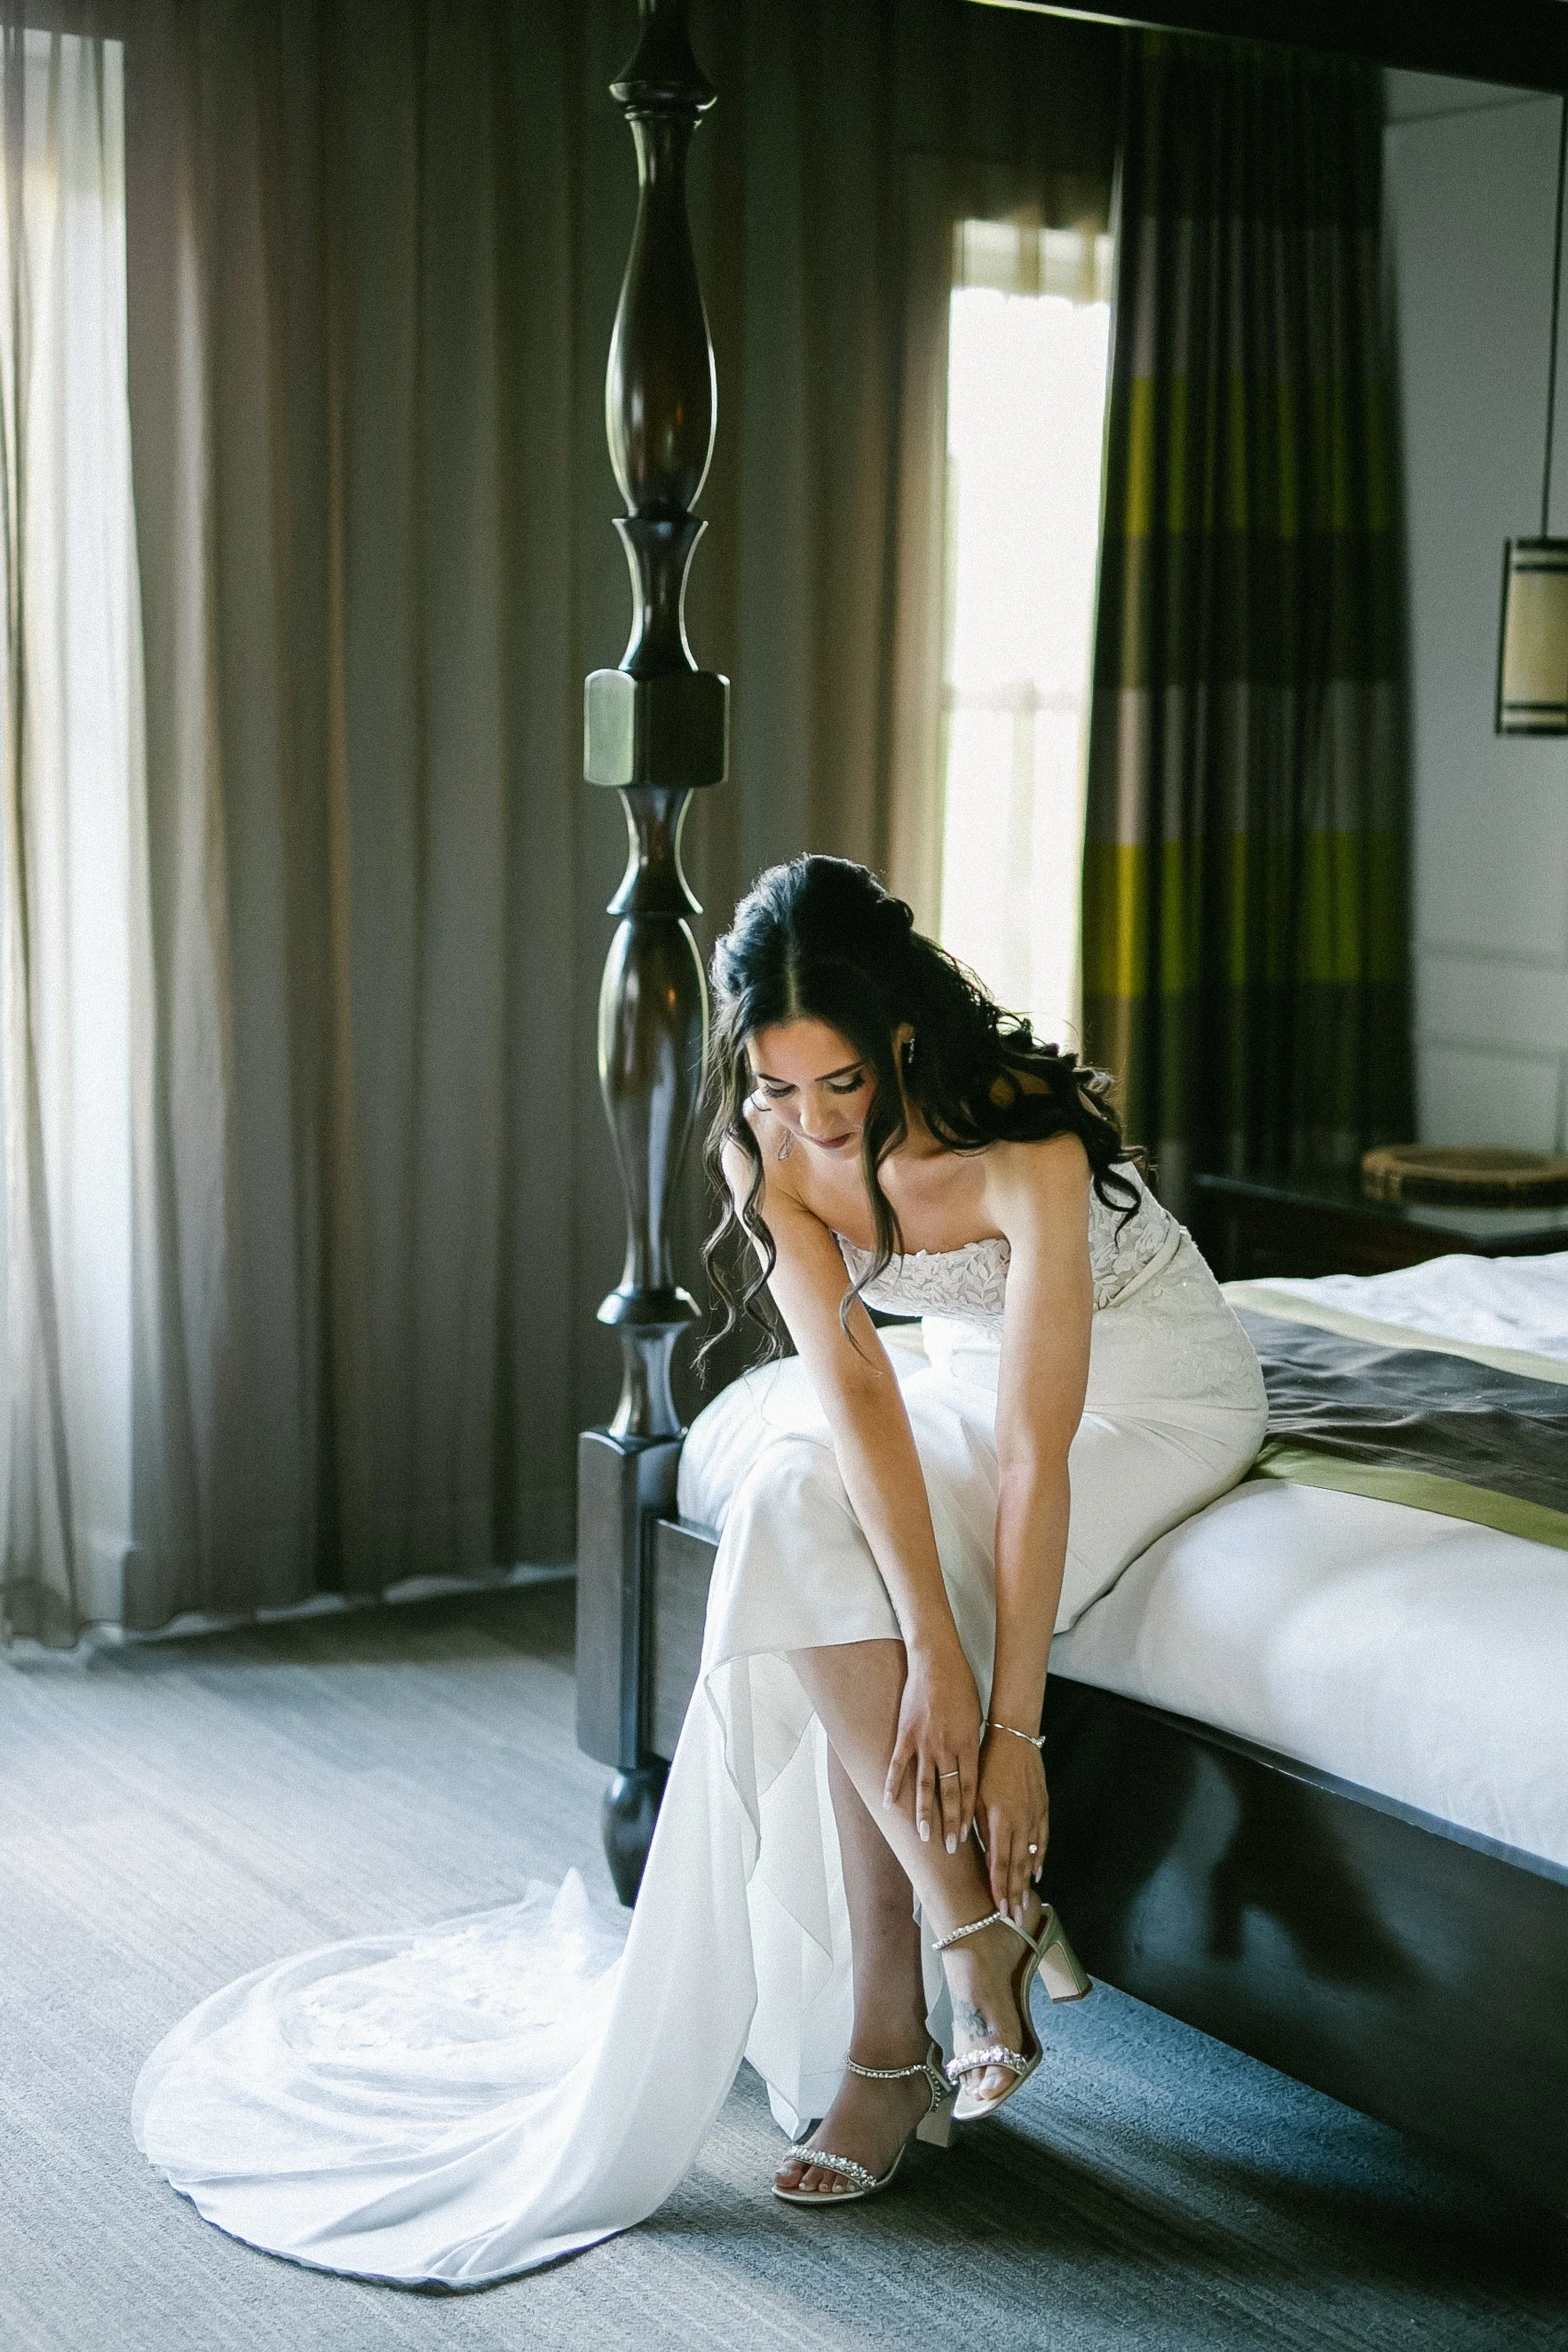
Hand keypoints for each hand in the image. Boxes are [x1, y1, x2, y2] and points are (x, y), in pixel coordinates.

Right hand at [883, 1640, 981, 1853]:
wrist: (937, 1662)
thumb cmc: (962, 1686)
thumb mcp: (975, 1718)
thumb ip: (971, 1746)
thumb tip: (970, 1769)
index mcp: (967, 1745)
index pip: (969, 1788)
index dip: (967, 1814)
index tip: (967, 1835)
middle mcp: (946, 1748)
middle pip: (949, 1793)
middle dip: (950, 1822)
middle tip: (950, 1847)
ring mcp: (924, 1742)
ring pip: (924, 1785)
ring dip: (924, 1814)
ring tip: (922, 1836)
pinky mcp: (906, 1734)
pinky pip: (898, 1765)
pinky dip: (892, 1786)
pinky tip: (889, 1805)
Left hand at [975, 1729, 1048, 1919]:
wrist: (1014, 1738)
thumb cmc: (988, 1763)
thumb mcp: (976, 1793)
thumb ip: (977, 1824)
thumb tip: (974, 1850)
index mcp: (1001, 1820)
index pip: (1001, 1863)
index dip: (1001, 1888)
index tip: (1000, 1909)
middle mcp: (1021, 1822)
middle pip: (1019, 1866)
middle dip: (1016, 1894)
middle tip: (1016, 1919)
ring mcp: (1034, 1816)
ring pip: (1031, 1856)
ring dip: (1027, 1881)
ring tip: (1026, 1902)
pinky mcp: (1042, 1808)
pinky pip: (1042, 1840)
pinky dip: (1039, 1858)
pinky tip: (1037, 1872)